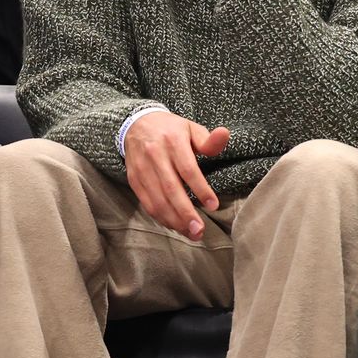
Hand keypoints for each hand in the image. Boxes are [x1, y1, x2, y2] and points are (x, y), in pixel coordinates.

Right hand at [123, 111, 230, 238]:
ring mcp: (141, 168)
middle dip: (185, 213)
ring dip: (174, 220)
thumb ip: (209, 140)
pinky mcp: (133, 179)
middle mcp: (155, 155)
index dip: (201, 189)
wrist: (136, 124)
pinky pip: (147, 202)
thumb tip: (225, 134)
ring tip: (190, 233)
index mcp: (173, 140)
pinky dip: (160, 217)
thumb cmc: (171, 130)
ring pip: (157, 199)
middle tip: (199, 230)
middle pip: (171, 189)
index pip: (188, 169)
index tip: (213, 206)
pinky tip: (174, 225)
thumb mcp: (191, 128)